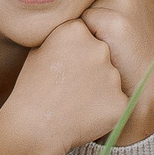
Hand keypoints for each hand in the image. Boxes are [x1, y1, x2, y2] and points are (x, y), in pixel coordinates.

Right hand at [0, 19, 131, 154]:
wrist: (34, 127)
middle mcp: (98, 48)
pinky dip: (105, 109)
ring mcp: (112, 75)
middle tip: (69, 86)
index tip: (63, 66)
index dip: (75, 52)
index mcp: (75, 30)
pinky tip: (85, 114)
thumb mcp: (39, 49)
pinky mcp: (121, 101)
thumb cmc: (32, 88)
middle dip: (91, 68)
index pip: (87, 33)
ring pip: (111, 78)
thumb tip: (81, 27)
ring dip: (99, 89)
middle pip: (102, 53)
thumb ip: (64, 34)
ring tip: (74, 102)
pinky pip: (118, 101)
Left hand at [81, 0, 153, 144]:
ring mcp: (128, 0)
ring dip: (81, 28)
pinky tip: (102, 53)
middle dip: (86, 15)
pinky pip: (75, 22)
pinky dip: (80, 40)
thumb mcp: (122, 14)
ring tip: (105, 48)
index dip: (93, 9)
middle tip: (108, 41)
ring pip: (78, 6)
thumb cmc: (124, 55)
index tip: (111, 30)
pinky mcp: (115, 21)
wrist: (141, 95)